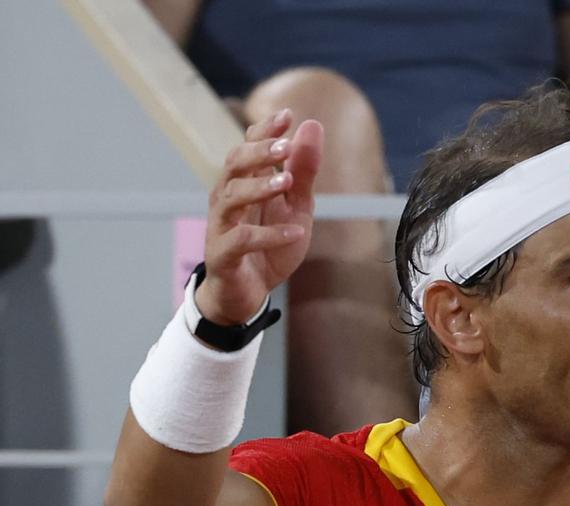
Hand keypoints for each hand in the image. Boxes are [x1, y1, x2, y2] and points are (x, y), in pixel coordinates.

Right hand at [199, 108, 322, 325]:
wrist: (247, 292)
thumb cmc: (269, 245)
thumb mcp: (295, 207)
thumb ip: (303, 172)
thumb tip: (311, 126)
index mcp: (244, 183)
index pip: (248, 147)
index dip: (264, 131)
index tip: (287, 114)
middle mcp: (228, 198)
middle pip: (234, 165)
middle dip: (258, 153)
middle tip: (285, 145)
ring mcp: (223, 225)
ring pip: (231, 197)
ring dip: (259, 188)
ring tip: (287, 183)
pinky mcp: (224, 255)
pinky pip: (242, 240)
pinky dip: (269, 235)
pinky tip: (294, 232)